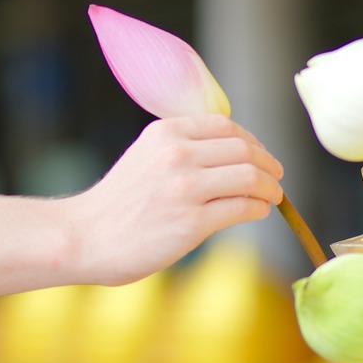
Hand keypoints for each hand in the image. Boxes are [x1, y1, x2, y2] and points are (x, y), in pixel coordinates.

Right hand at [66, 114, 285, 285]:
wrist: (86, 236)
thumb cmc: (118, 201)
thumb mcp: (145, 155)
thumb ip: (181, 147)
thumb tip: (233, 151)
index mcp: (165, 133)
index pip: (225, 127)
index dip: (252, 141)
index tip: (260, 155)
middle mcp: (176, 155)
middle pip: (243, 150)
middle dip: (268, 164)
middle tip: (276, 177)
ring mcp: (184, 189)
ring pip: (249, 177)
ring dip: (270, 188)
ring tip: (272, 197)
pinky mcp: (191, 223)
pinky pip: (242, 208)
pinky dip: (258, 208)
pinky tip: (257, 211)